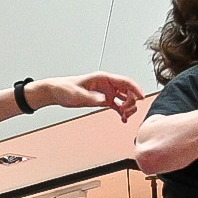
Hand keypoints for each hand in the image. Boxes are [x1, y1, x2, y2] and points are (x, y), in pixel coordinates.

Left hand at [30, 72, 145, 121]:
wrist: (56, 92)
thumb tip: (104, 100)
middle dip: (131, 101)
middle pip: (128, 91)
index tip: (141, 97)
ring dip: (128, 107)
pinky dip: (122, 112)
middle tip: (126, 111)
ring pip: (124, 98)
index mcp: (103, 78)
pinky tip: (123, 119)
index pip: (125, 81)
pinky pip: (118, 105)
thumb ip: (91, 97)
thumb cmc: (64, 88)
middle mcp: (107, 84)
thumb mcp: (77, 94)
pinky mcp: (103, 100)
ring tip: (125, 117)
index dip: (135, 88)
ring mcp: (106, 92)